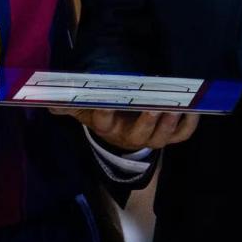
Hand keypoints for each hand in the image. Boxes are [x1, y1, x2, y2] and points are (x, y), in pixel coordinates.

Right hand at [63, 108, 200, 153]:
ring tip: (176, 107)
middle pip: (139, 134)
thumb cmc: (103, 113)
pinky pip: (182, 134)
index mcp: (108, 128)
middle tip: (154, 106)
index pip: (103, 122)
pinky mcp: (169, 135)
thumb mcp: (83, 108)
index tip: (106, 104)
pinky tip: (193, 109)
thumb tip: (48, 102)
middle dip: (148, 121)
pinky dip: (189, 124)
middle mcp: (130, 137)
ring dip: (170, 124)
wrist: (121, 129)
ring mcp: (152, 138)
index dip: (105, 114)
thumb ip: (68, 104)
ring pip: (162, 137)